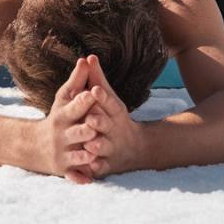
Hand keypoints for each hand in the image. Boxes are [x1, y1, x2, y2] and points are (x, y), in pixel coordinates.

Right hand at [33, 57, 104, 183]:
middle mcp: (62, 135)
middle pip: (77, 132)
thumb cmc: (57, 117)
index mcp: (63, 116)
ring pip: (77, 156)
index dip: (84, 101)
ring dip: (86, 155)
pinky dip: (80, 178)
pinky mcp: (64, 169)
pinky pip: (73, 175)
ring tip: (96, 153)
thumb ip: (77, 80)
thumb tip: (86, 58)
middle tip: (97, 126)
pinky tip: (90, 179)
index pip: (75, 107)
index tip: (93, 93)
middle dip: (86, 130)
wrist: (32, 146)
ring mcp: (63, 154)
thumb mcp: (64, 98)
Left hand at [77, 54, 145, 177]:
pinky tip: (89, 167)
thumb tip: (89, 56)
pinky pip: (101, 166)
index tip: (94, 90)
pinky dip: (96, 167)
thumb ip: (97, 79)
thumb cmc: (113, 116)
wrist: (135, 148)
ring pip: (104, 147)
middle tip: (90, 118)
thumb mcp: (109, 98)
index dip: (102, 97)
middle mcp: (115, 129)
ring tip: (90, 144)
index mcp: (115, 112)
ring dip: (98, 146)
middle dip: (99, 122)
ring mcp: (112, 147)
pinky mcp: (108, 164)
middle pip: (107, 125)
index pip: (110, 102)